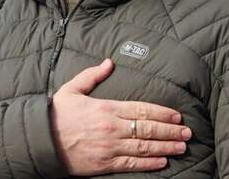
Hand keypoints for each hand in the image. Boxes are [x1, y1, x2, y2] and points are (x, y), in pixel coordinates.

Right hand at [50, 58, 191, 175]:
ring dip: (166, 147)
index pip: (142, 109)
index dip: (163, 113)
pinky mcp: (104, 164)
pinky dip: (149, 163)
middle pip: (148, 128)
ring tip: (181, 147)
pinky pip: (131, 165)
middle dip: (170, 131)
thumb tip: (109, 62)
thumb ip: (92, 75)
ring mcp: (109, 147)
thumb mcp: (72, 89)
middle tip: (187, 133)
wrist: (40, 140)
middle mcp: (112, 128)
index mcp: (107, 108)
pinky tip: (162, 161)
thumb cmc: (56, 114)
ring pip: (144, 147)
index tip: (177, 115)